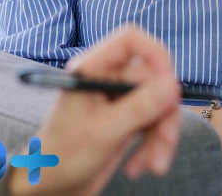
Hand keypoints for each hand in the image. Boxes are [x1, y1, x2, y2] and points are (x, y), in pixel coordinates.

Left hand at [8, 26, 181, 195]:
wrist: (49, 189)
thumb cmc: (62, 156)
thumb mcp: (104, 132)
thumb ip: (139, 107)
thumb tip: (173, 85)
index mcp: (92, 69)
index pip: (129, 40)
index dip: (154, 54)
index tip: (169, 84)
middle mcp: (106, 78)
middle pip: (151, 79)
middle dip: (162, 114)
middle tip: (165, 142)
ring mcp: (117, 99)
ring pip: (157, 102)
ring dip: (160, 134)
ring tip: (154, 165)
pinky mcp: (125, 119)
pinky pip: (152, 121)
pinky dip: (152, 144)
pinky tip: (139, 167)